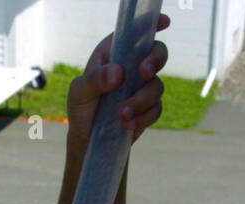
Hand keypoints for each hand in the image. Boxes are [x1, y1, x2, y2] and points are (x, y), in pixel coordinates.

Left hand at [66, 13, 169, 146]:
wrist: (88, 139)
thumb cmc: (81, 109)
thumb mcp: (79, 93)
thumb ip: (95, 80)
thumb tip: (118, 73)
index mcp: (114, 53)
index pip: (134, 32)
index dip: (150, 24)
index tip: (165, 22)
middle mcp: (131, 66)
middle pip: (157, 52)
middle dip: (155, 60)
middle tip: (144, 73)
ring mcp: (141, 87)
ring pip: (157, 85)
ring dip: (141, 100)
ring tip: (121, 115)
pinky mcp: (147, 107)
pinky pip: (156, 108)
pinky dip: (143, 117)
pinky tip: (126, 124)